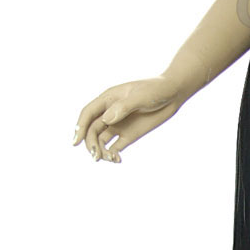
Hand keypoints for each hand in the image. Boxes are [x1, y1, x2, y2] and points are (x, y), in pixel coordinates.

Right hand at [72, 74, 190, 162]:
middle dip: (91, 144)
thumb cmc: (156, 90)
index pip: (88, 114)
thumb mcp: (140, 96)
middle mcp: (109, 113)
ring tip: (111, 158)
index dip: (79, 127)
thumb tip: (106, 120)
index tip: (76, 141)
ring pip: (101, 140)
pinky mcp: (128, 135)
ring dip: (101, 151)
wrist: (173, 94)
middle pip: (92, 130)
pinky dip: (113, 154)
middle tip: (97, 156)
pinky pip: (115, 147)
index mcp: (108, 99)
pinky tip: (117, 159)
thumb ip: (124, 107)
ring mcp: (118, 124)